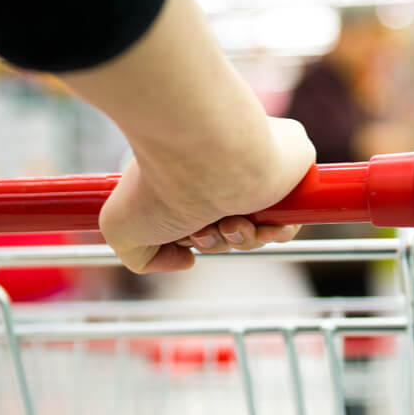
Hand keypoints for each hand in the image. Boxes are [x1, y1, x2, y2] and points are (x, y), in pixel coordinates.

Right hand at [99, 116, 314, 272]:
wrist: (206, 153)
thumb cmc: (160, 183)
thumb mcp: (121, 229)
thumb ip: (142, 257)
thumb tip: (187, 261)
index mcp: (188, 174)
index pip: (200, 218)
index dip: (195, 239)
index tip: (185, 236)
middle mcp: (222, 169)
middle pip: (229, 229)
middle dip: (216, 241)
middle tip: (203, 228)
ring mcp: (256, 167)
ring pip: (258, 229)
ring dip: (241, 240)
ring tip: (229, 222)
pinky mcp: (292, 167)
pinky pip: (289, 221)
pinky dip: (274, 234)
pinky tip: (255, 223)